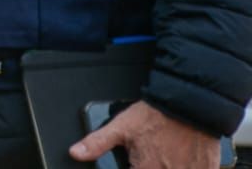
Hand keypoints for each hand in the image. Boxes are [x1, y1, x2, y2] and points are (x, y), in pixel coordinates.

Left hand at [70, 99, 220, 168]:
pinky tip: (180, 157)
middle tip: (150, 154)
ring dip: (167, 164)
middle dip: (147, 164)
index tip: (133, 163)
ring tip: (165, 153)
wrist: (189, 103)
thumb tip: (75, 153)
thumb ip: (97, 143)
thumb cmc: (156, 115)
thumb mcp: (121, 127)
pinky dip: (186, 165)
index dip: (132, 167)